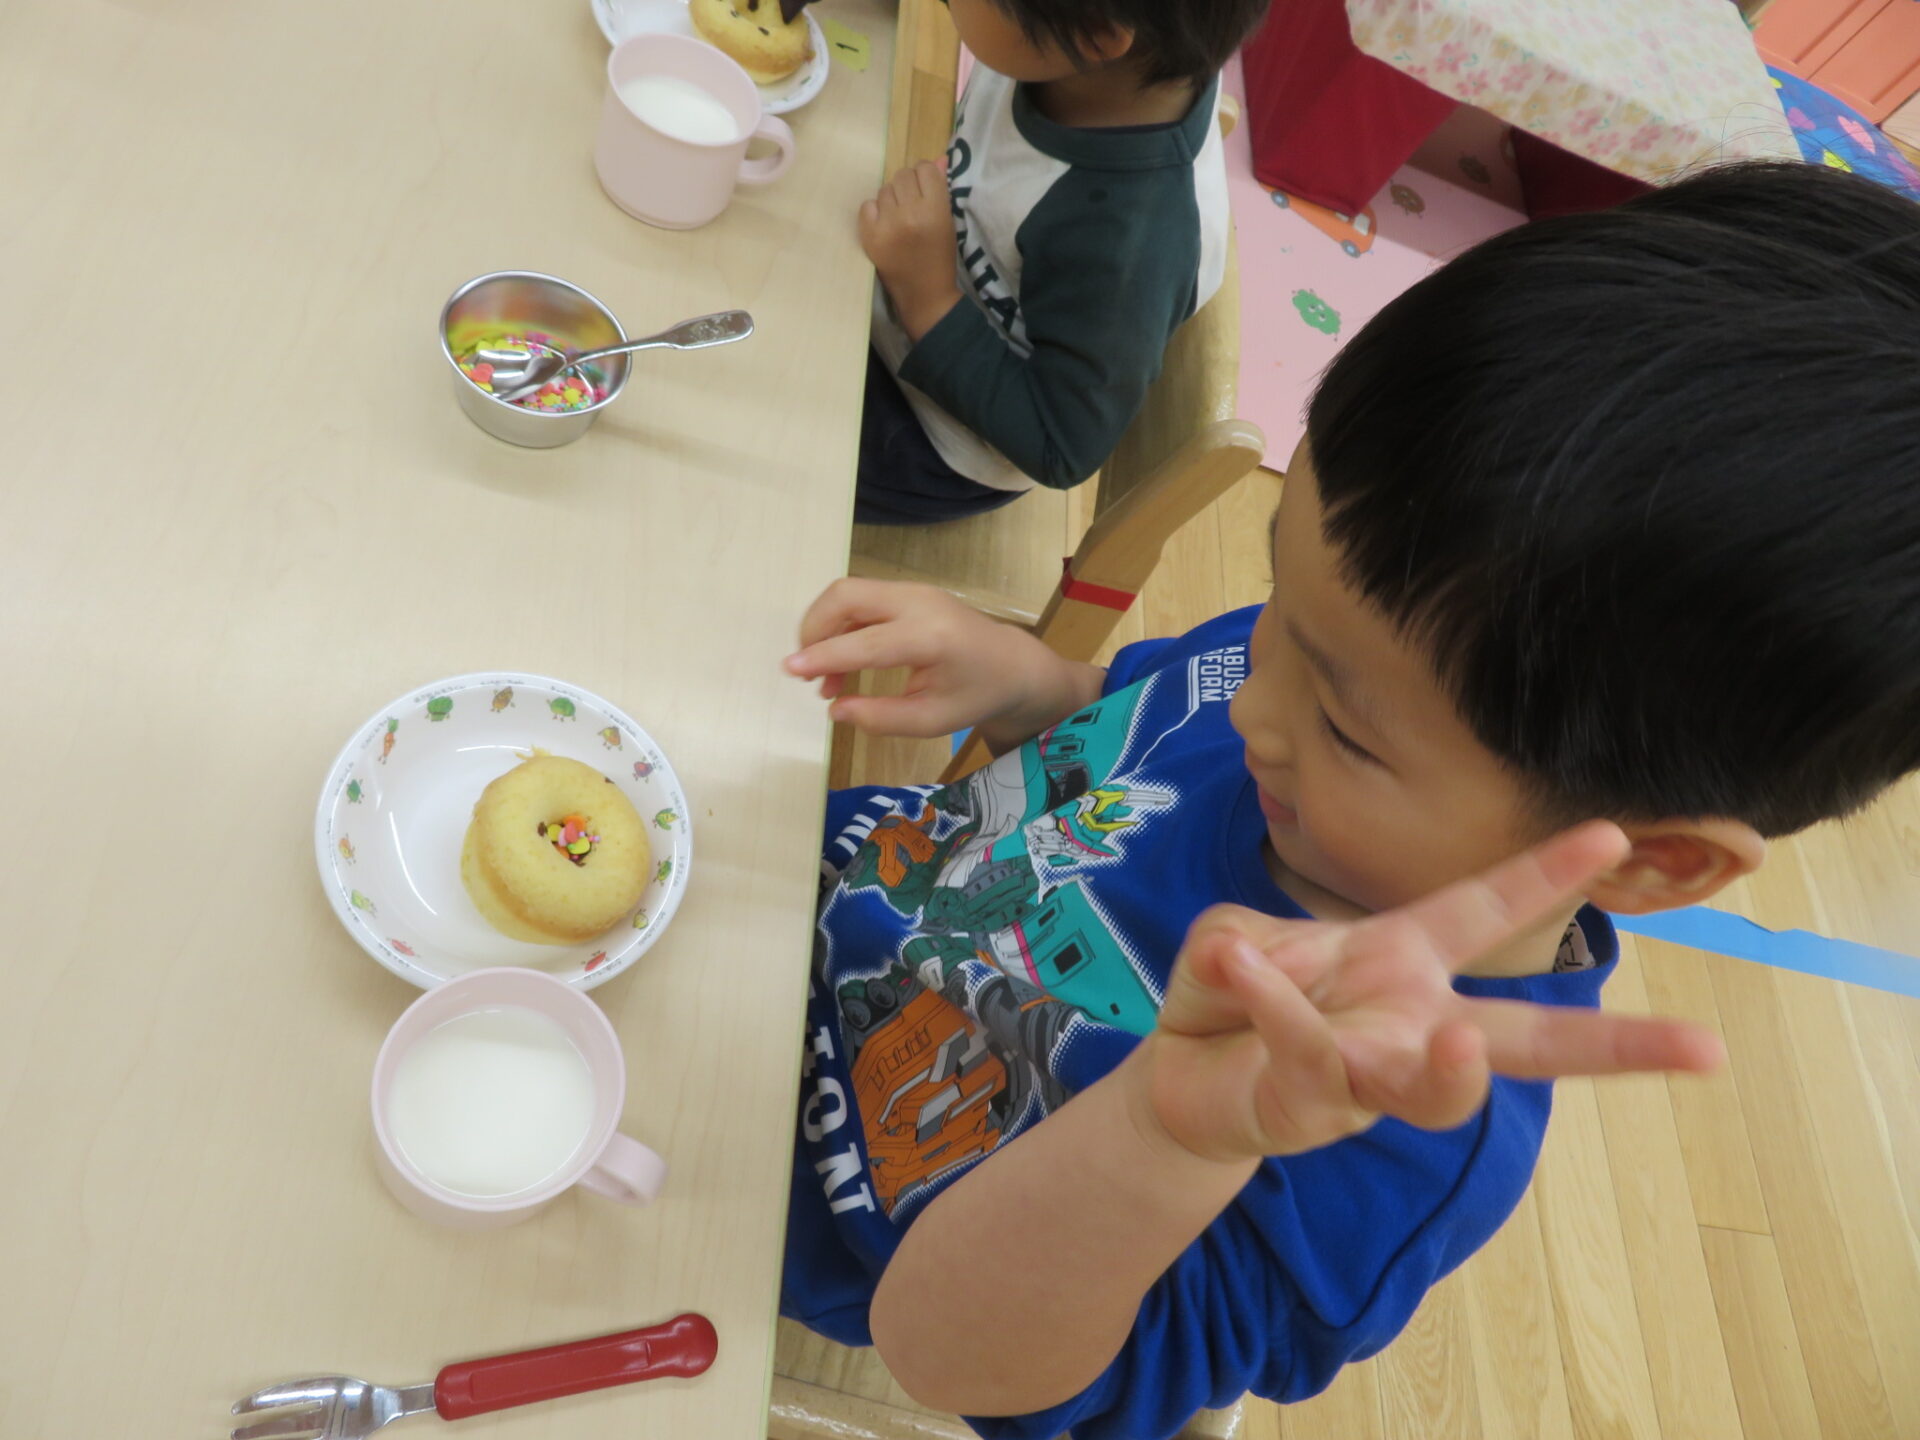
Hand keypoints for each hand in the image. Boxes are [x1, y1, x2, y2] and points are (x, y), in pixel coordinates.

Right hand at [785, 579, 1099, 745]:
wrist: (1013, 664)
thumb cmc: (976, 695)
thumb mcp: (932, 720)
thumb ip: (881, 717)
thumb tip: (834, 710)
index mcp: (931, 637)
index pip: (865, 643)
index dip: (824, 657)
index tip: (790, 670)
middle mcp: (919, 603)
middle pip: (846, 596)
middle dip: (814, 629)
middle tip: (806, 671)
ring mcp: (914, 591)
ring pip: (848, 594)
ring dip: (825, 629)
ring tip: (825, 680)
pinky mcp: (908, 592)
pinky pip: (862, 600)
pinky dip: (841, 626)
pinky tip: (841, 665)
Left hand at [859, 161, 962, 340]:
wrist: (923, 295)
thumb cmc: (940, 257)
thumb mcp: (948, 222)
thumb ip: (941, 189)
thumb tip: (938, 158)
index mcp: (935, 210)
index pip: (925, 169)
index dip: (925, 177)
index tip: (926, 190)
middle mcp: (910, 213)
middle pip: (903, 175)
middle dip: (908, 187)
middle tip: (911, 206)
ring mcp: (887, 225)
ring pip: (885, 189)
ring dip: (892, 200)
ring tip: (899, 219)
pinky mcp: (869, 236)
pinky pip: (867, 205)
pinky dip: (875, 213)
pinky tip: (885, 227)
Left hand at [1136, 823, 1725, 1163]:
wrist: (1182, 1078)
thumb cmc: (1237, 996)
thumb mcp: (1242, 937)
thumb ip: (1251, 940)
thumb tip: (1237, 956)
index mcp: (1404, 956)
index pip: (1486, 909)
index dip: (1546, 874)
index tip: (1614, 830)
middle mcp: (1408, 1019)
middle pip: (1526, 1042)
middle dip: (1615, 1046)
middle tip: (1705, 1048)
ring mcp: (1370, 1072)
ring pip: (1433, 1088)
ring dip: (1451, 1068)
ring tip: (1460, 1039)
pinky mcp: (1314, 1105)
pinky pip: (1308, 1052)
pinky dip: (1273, 1005)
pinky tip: (1238, 969)